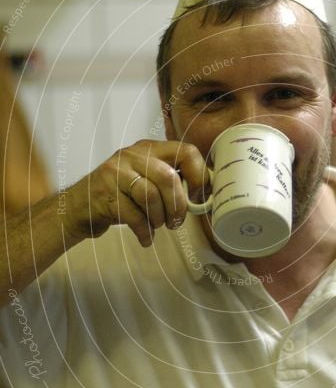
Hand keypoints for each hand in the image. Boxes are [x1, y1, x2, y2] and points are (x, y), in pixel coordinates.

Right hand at [62, 139, 209, 246]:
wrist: (78, 206)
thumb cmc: (121, 195)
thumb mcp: (145, 178)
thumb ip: (171, 179)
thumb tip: (205, 194)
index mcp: (149, 148)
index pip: (186, 151)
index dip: (199, 176)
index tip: (199, 197)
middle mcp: (132, 155)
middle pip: (168, 178)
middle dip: (178, 205)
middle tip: (176, 221)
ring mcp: (115, 172)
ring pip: (150, 196)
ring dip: (159, 219)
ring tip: (157, 227)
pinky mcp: (104, 194)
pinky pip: (134, 216)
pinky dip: (144, 232)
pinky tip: (146, 238)